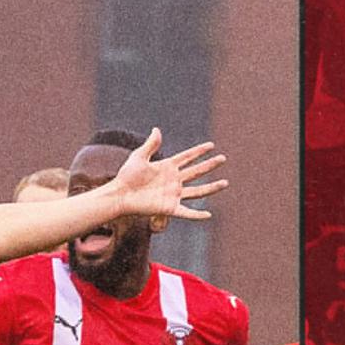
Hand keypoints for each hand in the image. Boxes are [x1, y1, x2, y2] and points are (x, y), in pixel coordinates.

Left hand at [113, 128, 227, 219]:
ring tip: (225, 183)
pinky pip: (186, 212)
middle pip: (196, 172)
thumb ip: (150, 145)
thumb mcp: (139, 157)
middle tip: (223, 159)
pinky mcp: (169, 208)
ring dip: (211, 188)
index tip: (211, 145)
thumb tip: (156, 129)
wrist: (119, 195)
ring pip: (197, 191)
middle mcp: (173, 180)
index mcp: (167, 167)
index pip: (187, 157)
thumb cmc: (126, 176)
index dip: (198, 151)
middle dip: (210, 165)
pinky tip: (208, 215)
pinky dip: (197, 214)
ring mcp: (172, 194)